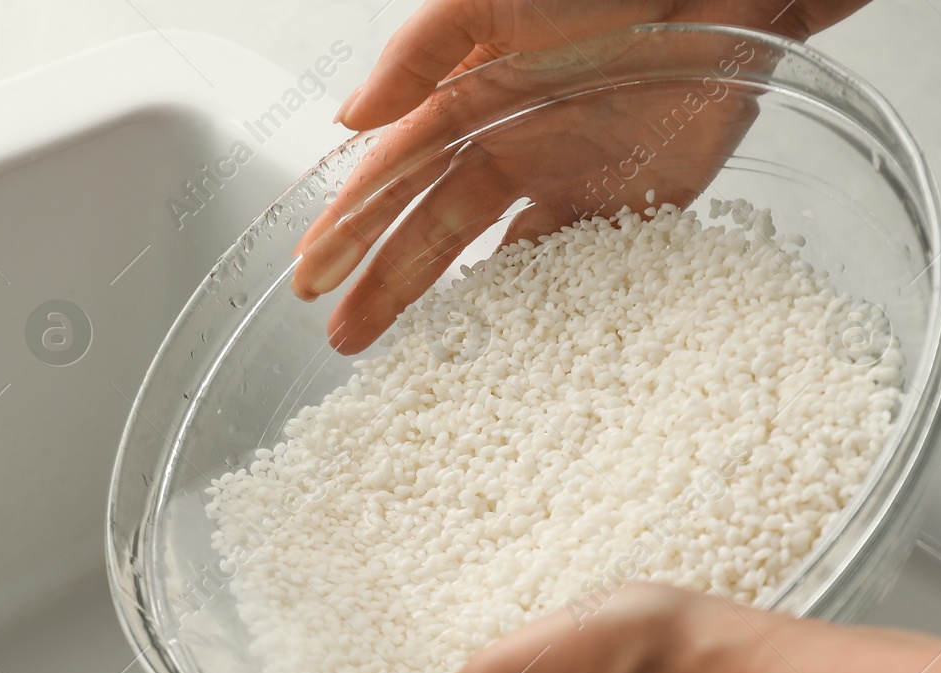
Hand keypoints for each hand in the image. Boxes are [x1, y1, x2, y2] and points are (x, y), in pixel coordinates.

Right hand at [292, 0, 868, 352]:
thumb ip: (418, 52)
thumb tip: (350, 116)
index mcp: (467, 101)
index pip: (391, 179)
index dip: (347, 230)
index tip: (310, 279)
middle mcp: (509, 148)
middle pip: (431, 231)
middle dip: (382, 285)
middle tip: (341, 338)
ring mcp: (566, 180)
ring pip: (492, 259)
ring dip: (448, 305)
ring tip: (403, 352)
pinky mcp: (631, 205)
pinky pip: (577, 266)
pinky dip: (543, 305)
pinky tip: (507, 344)